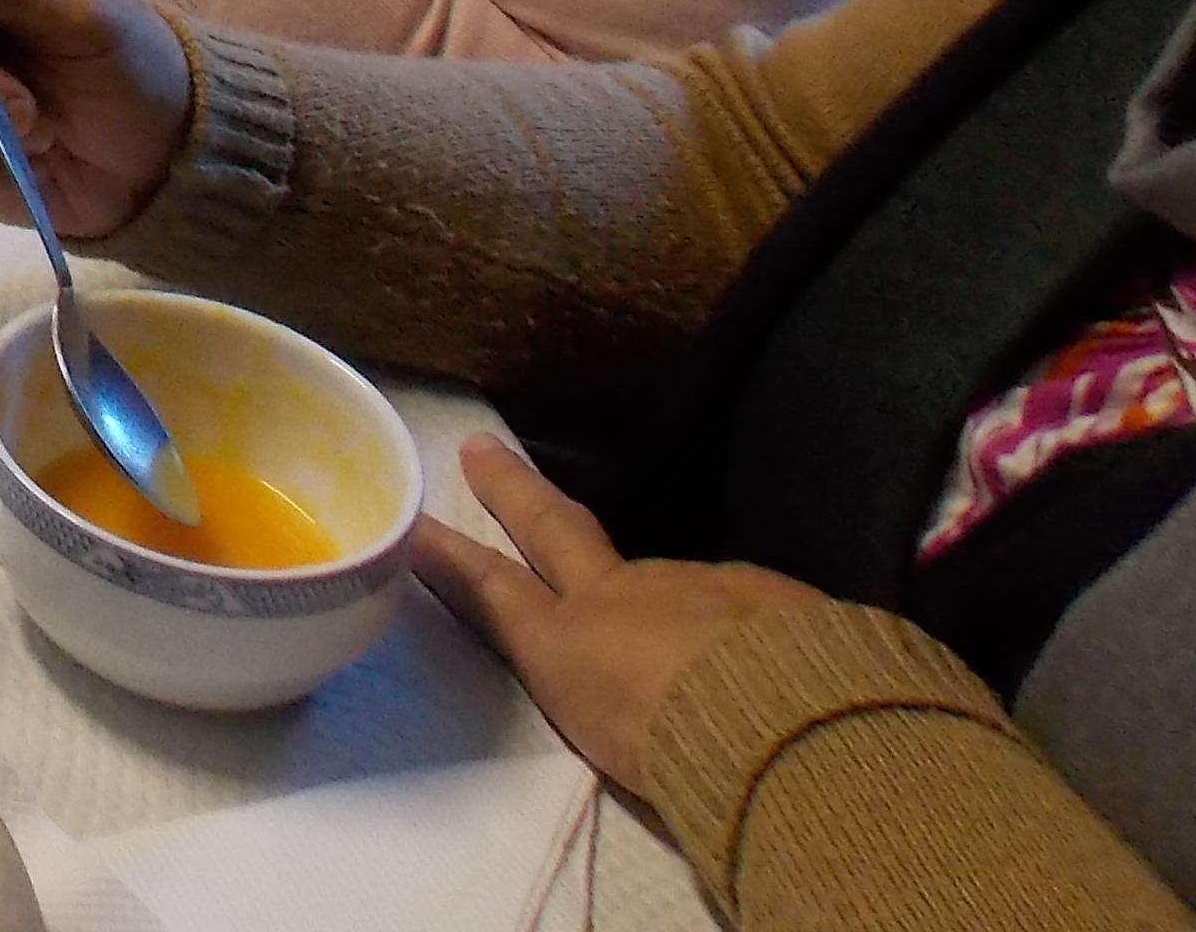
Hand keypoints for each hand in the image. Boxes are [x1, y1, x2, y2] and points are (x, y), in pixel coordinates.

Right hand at [412, 443, 834, 800]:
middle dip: (515, 490)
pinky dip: (750, 628)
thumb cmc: (671, 747)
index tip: (415, 523)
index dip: (451, 557)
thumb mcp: (611, 748)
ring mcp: (699, 584)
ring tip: (696, 651)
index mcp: (572, 639)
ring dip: (670, 603)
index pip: (496, 590)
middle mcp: (627, 593)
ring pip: (672, 582)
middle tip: (482, 447)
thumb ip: (608, 712)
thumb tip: (617, 700)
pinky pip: (752, 609)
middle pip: (557, 530)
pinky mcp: (772, 593)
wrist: (780, 722)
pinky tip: (777, 661)